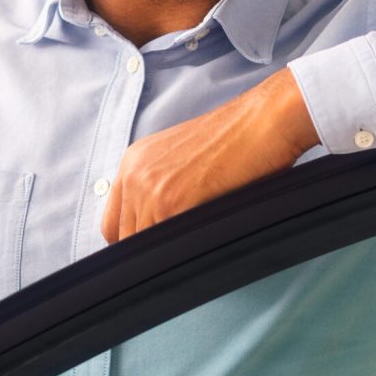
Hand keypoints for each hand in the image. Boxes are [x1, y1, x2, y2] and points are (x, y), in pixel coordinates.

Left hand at [101, 68, 319, 242]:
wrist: (264, 121)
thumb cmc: (236, 140)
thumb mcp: (181, 159)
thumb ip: (159, 188)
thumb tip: (157, 229)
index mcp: (133, 161)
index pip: (112, 224)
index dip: (133, 241)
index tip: (153, 249)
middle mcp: (134, 172)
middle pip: (124, 238)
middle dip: (150, 251)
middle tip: (178, 254)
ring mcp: (151, 188)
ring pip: (144, 244)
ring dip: (168, 252)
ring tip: (195, 247)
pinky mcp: (173, 201)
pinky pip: (166, 244)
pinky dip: (182, 251)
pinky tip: (202, 242)